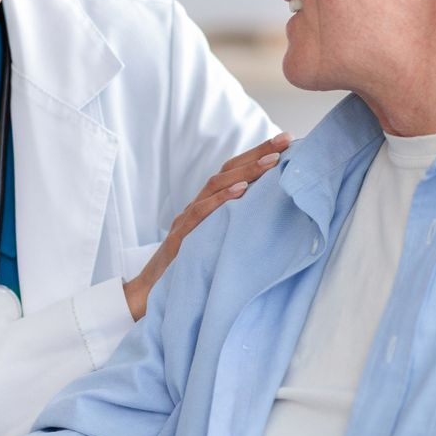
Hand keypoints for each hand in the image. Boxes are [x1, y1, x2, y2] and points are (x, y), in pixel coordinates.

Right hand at [124, 133, 289, 319]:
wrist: (149, 295)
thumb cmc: (187, 270)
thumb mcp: (215, 244)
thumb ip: (234, 226)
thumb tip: (273, 217)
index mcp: (207, 207)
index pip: (233, 173)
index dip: (257, 155)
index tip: (286, 142)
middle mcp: (197, 207)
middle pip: (227, 171)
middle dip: (257, 153)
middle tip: (286, 140)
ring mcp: (187, 220)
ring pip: (215, 186)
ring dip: (246, 171)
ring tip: (272, 161)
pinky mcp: (181, 238)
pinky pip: (201, 214)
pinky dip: (221, 200)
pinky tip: (242, 191)